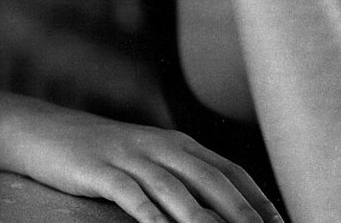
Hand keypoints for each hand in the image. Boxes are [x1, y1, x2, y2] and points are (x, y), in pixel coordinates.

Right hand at [5, 96, 282, 222]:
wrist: (55, 132)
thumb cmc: (111, 154)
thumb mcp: (153, 160)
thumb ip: (185, 178)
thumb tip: (220, 207)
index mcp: (181, 143)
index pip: (229, 169)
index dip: (256, 194)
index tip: (279, 221)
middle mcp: (163, 146)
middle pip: (211, 178)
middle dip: (241, 209)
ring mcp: (133, 157)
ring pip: (176, 188)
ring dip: (203, 217)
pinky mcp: (103, 171)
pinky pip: (131, 195)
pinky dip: (151, 214)